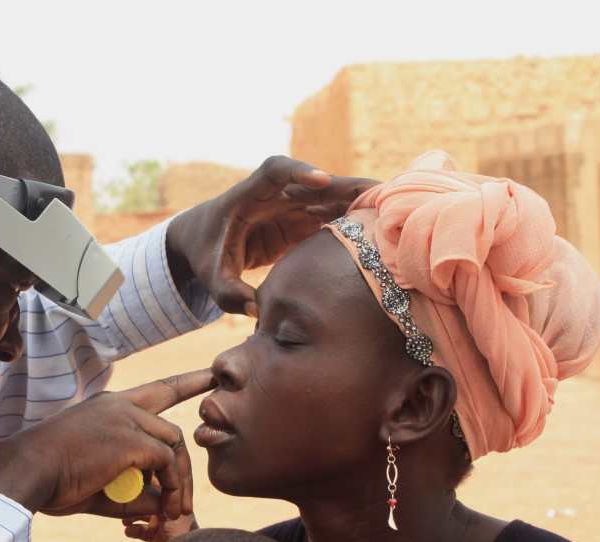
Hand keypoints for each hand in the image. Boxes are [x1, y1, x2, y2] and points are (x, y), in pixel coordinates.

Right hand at [0, 370, 214, 518]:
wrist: (26, 471)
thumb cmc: (50, 479)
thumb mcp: (95, 482)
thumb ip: (129, 491)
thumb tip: (159, 505)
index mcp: (108, 408)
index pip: (156, 390)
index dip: (186, 383)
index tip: (210, 375)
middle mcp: (120, 406)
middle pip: (171, 426)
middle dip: (187, 461)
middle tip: (187, 501)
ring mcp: (126, 419)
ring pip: (174, 444)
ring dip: (180, 482)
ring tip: (176, 512)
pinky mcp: (131, 440)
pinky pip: (166, 462)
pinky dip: (172, 486)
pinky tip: (166, 508)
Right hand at [123, 476, 198, 541]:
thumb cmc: (179, 528)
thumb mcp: (165, 505)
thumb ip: (151, 493)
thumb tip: (135, 477)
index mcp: (172, 496)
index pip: (154, 483)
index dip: (141, 481)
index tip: (127, 479)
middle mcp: (166, 507)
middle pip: (144, 499)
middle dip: (132, 500)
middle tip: (122, 501)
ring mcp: (160, 522)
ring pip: (139, 514)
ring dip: (130, 516)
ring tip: (124, 519)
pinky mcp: (154, 536)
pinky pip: (139, 530)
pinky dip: (132, 530)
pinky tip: (129, 531)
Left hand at [166, 156, 379, 315]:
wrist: (204, 243)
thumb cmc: (206, 253)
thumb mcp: (211, 275)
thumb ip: (227, 292)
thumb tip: (255, 311)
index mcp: (250, 194)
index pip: (276, 171)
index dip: (299, 172)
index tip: (321, 180)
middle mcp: (278, 195)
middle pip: (317, 182)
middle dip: (348, 185)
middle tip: (382, 193)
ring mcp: (294, 207)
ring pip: (333, 199)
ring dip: (361, 204)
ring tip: (395, 213)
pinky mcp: (304, 222)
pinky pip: (335, 217)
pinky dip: (357, 223)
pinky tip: (384, 234)